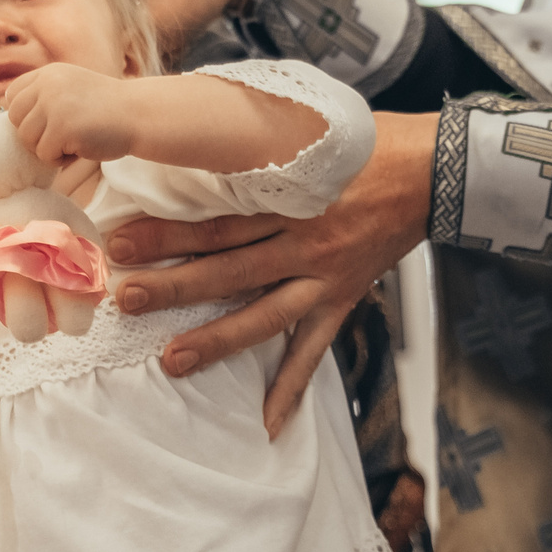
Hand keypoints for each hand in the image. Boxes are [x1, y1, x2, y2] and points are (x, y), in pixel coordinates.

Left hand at [0, 63, 139, 164]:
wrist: (139, 114)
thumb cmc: (105, 109)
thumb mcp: (70, 89)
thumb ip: (43, 96)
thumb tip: (0, 119)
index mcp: (48, 73)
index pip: (13, 96)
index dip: (25, 115)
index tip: (46, 124)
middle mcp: (47, 85)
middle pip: (15, 120)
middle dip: (35, 134)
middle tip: (63, 135)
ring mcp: (53, 105)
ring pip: (27, 139)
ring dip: (48, 148)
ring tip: (74, 140)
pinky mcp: (62, 128)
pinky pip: (44, 154)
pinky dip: (60, 159)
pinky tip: (81, 147)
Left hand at [104, 112, 434, 435]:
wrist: (432, 170)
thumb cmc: (362, 142)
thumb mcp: (305, 128)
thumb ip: (253, 145)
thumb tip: (193, 132)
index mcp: (291, 198)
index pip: (218, 220)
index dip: (168, 233)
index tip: (120, 242)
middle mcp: (304, 242)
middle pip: (230, 268)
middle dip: (175, 286)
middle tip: (126, 299)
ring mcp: (324, 277)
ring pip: (264, 315)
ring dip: (218, 341)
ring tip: (173, 361)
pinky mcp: (342, 300)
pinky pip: (315, 351)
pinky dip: (292, 388)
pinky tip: (268, 423)